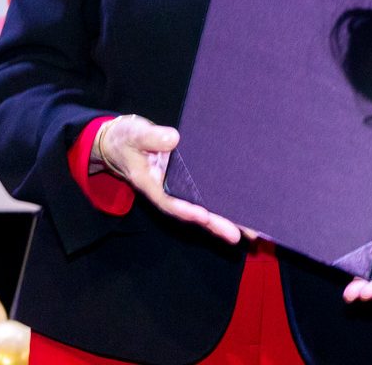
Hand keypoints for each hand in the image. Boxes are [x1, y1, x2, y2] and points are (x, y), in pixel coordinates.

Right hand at [96, 115, 243, 243]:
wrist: (121, 142)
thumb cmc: (127, 139)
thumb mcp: (134, 135)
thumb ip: (151, 137)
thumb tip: (173, 139)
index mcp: (152, 185)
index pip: (169, 201)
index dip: (186, 210)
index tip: (203, 216)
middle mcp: (167, 191)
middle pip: (192, 212)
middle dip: (214, 224)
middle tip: (236, 236)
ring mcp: (178, 189)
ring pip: (202, 208)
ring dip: (224, 220)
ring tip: (249, 233)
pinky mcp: (187, 182)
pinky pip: (205, 196)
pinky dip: (223, 205)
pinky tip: (243, 214)